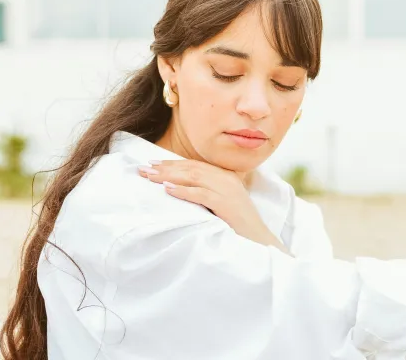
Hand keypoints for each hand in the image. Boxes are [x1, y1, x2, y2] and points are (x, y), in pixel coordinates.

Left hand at [137, 160, 288, 252]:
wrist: (260, 241)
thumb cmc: (239, 226)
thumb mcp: (222, 204)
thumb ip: (207, 193)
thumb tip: (179, 189)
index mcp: (226, 176)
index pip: (195, 165)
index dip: (173, 163)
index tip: (153, 164)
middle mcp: (227, 179)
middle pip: (191, 169)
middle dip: (166, 168)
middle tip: (144, 169)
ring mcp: (228, 190)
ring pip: (194, 177)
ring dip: (170, 176)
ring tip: (151, 177)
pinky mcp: (227, 203)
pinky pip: (201, 194)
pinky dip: (184, 191)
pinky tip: (168, 190)